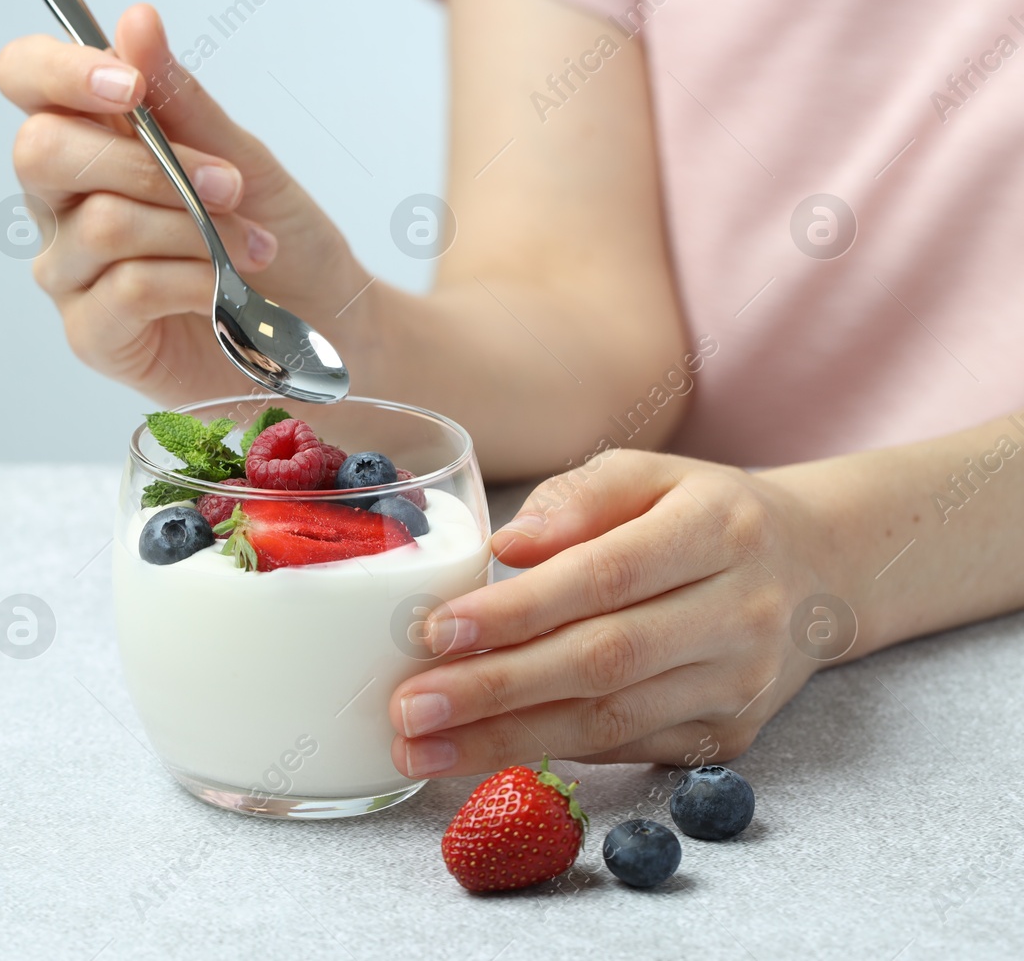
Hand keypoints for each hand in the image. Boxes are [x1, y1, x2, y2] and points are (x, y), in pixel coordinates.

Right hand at [0, 4, 367, 401]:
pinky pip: (129, 288)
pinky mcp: (92, 334)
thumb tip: (135, 21)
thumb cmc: (277, 237)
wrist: (322, 325)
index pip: (24, 78)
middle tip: (227, 182)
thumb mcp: (242, 157)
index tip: (133, 86)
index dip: (61, 70)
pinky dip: (192, 279)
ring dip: (193, 228)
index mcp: (86, 140)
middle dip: (144, 162)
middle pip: (40, 151)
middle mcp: (61, 205)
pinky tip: (226, 290)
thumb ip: (180, 99)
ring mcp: (69, 273)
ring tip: (252, 244)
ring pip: (101, 224)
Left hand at [389, 449, 830, 776]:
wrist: (818, 572)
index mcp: (719, 530)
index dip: (519, 609)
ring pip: (612, 722)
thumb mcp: (649, 474)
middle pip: (605, 661)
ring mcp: (741, 684)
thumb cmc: (704, 514)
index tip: (438, 631)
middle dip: (496, 690)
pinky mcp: (730, 736)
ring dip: (507, 740)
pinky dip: (548, 752)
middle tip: (409, 709)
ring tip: (422, 747)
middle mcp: (741, 613)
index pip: (606, 576)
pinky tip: (479, 752)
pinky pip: (626, 748)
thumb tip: (508, 546)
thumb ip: (577, 499)